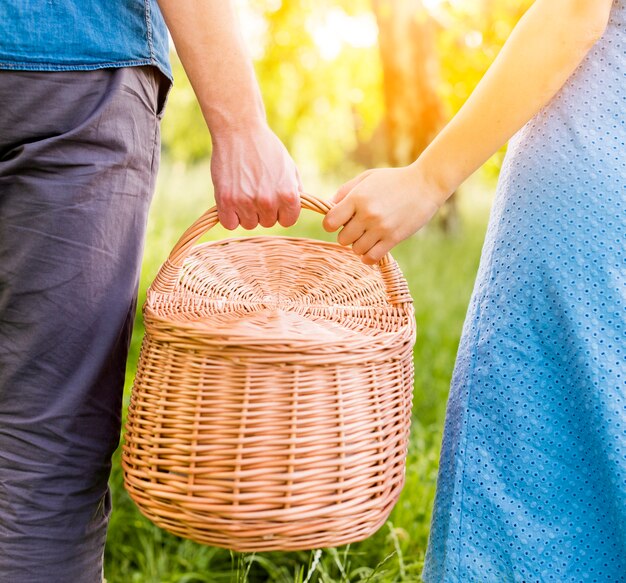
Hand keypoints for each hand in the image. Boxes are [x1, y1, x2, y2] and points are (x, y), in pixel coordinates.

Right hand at [210, 123, 302, 229]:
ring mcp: (246, 202)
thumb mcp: (289, 168)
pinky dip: (230, 216)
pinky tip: (231, 201)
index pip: (287, 221)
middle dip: (263, 211)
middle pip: (267, 223)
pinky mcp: (226, 201)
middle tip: (256, 190)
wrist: (239, 131)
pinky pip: (230, 224)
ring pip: (248, 224)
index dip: (281, 212)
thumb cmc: (266, 148)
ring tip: (243, 191)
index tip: (274, 201)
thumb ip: (295, 191)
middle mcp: (268, 202)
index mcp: (288, 195)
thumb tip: (295, 210)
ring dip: (246, 213)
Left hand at [322, 164, 442, 264]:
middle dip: (347, 235)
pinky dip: (368, 256)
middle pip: (342, 239)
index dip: (331, 224)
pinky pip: (371, 257)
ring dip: (359, 245)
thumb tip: (328, 206)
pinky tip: (372, 248)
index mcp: (357, 198)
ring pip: (356, 250)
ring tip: (368, 236)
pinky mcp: (393, 238)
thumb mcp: (367, 178)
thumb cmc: (393, 180)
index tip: (338, 221)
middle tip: (357, 228)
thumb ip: (345, 191)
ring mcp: (381, 228)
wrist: (426, 184)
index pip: (330, 222)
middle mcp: (367, 214)